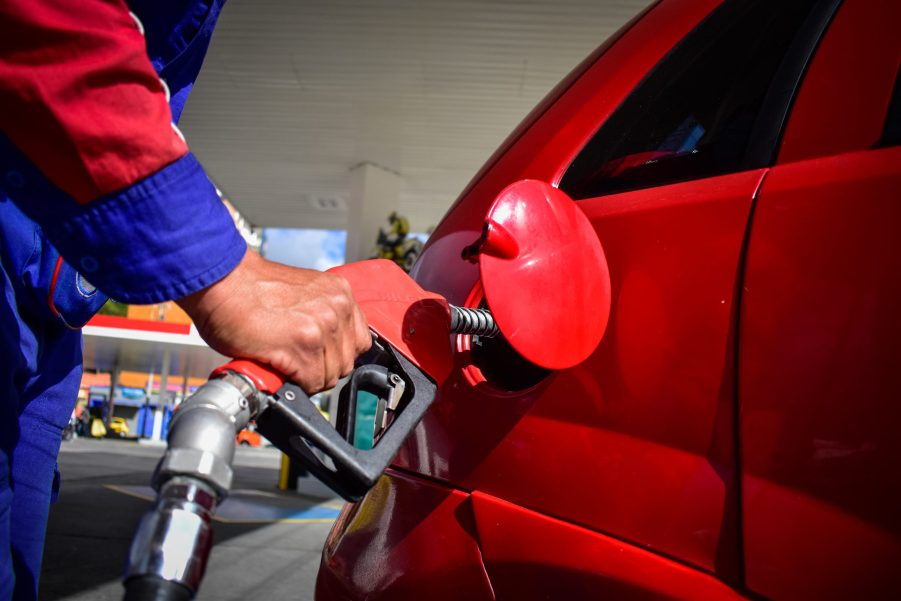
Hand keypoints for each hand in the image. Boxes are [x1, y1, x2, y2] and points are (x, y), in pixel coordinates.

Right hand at [177, 249, 371, 392]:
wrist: (221, 282)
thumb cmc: (250, 288)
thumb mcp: (303, 294)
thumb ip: (321, 315)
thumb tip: (326, 347)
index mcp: (340, 293)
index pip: (359, 341)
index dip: (337, 354)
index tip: (320, 356)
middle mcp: (337, 308)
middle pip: (346, 362)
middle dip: (321, 368)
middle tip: (296, 362)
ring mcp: (323, 327)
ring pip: (329, 376)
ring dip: (307, 377)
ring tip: (285, 362)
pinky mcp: (303, 345)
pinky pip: (311, 382)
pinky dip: (294, 383)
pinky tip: (279, 367)